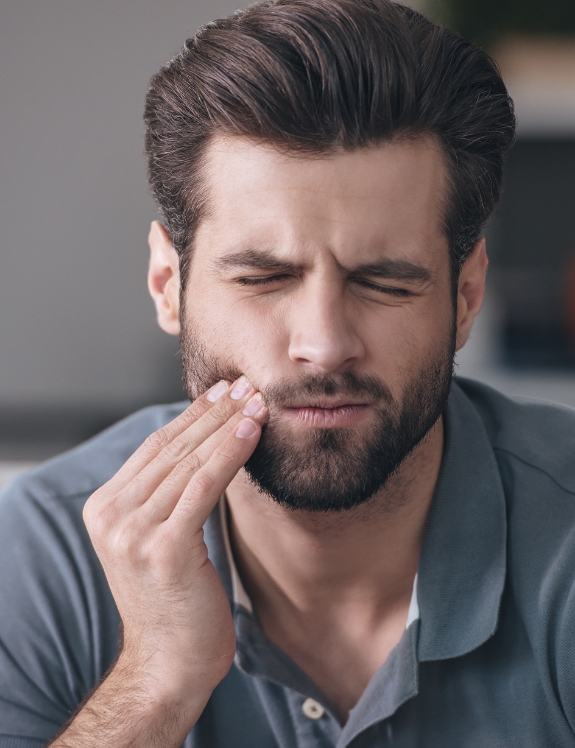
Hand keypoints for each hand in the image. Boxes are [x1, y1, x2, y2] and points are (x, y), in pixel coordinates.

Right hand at [82, 377, 266, 730]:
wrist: (169, 663)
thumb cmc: (175, 599)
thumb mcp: (159, 538)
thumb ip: (166, 495)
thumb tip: (203, 444)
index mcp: (104, 507)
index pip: (155, 447)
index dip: (192, 415)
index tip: (223, 391)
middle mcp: (111, 515)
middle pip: (172, 448)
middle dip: (214, 412)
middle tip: (247, 385)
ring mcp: (133, 532)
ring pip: (189, 461)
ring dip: (228, 426)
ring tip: (257, 402)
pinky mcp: (164, 547)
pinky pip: (204, 485)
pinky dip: (230, 454)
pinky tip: (252, 431)